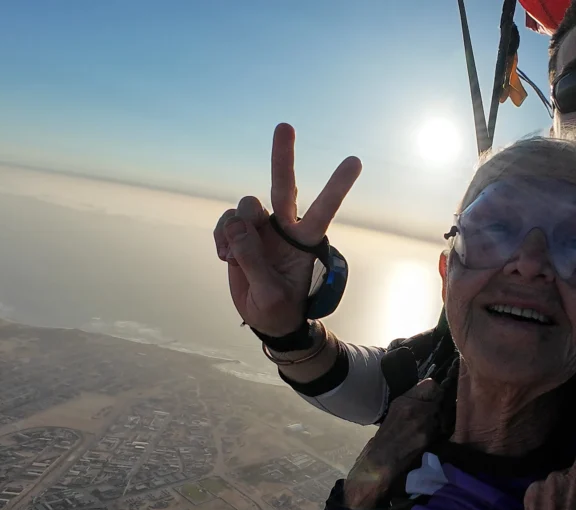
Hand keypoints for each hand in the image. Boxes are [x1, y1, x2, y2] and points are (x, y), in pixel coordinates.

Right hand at [213, 123, 361, 335]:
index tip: (355, 161)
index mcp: (306, 242)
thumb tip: (237, 226)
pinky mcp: (240, 230)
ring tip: (233, 258)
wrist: (266, 317)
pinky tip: (225, 257)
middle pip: (284, 186)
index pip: (324, 210)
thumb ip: (255, 263)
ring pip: (247, 206)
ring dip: (236, 228)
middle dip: (283, 156)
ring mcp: (262, 227)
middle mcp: (286, 227)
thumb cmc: (279, 308)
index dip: (337, 186)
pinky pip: (226, 221)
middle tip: (285, 126)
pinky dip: (220, 237)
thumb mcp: (271, 297)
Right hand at [343, 378, 447, 508]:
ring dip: (440, 420)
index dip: (434, 391)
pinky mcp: (430, 439)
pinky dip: (439, 432)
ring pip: (444, 415)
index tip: (432, 397)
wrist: (380, 462)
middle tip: (431, 415)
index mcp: (405, 401)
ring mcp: (425, 425)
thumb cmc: (385, 437)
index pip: (432, 385)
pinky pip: (442, 430)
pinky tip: (430, 437)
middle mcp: (417, 410)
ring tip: (429, 428)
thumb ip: (411, 400)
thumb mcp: (394, 411)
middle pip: (441, 400)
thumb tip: (430, 390)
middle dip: (438, 406)